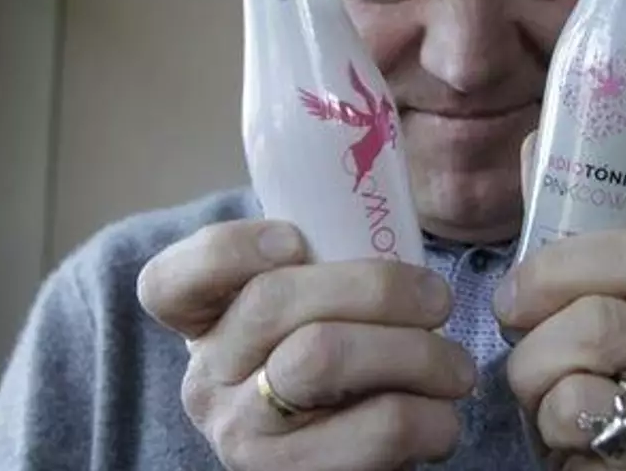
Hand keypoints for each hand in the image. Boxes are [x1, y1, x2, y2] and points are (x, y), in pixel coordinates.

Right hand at [137, 219, 475, 469]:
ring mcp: (244, 438)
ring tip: (457, 366)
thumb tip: (382, 187)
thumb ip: (319, 270)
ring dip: (416, 352)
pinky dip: (430, 417)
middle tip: (440, 299)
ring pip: (322, 358)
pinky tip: (442, 419)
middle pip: (275, 302)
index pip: (168, 282)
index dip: (229, 249)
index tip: (295, 238)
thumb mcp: (308, 321)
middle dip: (378, 287)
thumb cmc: (340, 377)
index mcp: (203, 329)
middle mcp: (208, 383)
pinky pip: (373, 429)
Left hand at [495, 147, 625, 468]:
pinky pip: (581, 400)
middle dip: (553, 272)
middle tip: (514, 303)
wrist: (600, 470)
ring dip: (534, 355)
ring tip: (542, 379)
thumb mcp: (584, 291)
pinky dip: (545, 412)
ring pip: (600, 327)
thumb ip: (569, 219)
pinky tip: (565, 426)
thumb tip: (540, 142)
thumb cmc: (589, 372)